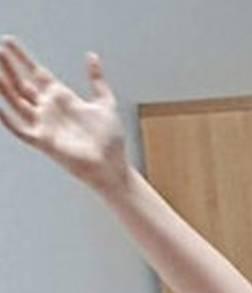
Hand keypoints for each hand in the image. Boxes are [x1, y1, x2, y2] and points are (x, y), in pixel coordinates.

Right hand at [0, 38, 128, 192]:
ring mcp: (44, 124)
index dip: (22, 58)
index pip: (36, 72)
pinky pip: (18, 128)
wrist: (113, 166)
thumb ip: (96, 79)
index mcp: (61, 98)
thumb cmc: (110, 139)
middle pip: (22, 83)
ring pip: (16, 101)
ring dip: (4, 86)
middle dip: (8, 66)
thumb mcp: (105, 102)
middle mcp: (48, 109)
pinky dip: (6, 117)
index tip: (8, 41)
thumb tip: (92, 56)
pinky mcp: (43, 141)